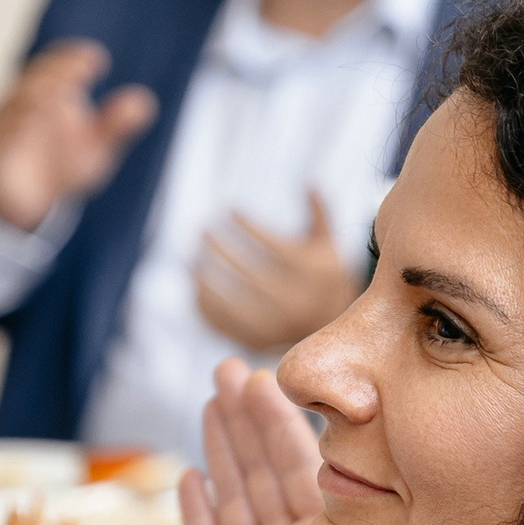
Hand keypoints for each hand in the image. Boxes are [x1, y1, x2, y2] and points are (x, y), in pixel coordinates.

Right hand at [0, 41, 158, 232]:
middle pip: (34, 78)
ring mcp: (4, 128)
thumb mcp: (96, 147)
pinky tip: (31, 121)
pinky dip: (13, 129)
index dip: (73, 60)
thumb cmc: (62, 164)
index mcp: (47, 94)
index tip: (96, 60)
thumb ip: (115, 125)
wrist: (31, 204)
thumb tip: (144, 103)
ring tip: (57, 92)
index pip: (58, 67)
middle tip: (77, 71)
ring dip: (34, 95)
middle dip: (55, 72)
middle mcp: (22, 105)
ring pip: (14, 105)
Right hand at [177, 359, 392, 524]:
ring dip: (223, 452)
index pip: (301, 472)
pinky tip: (189, 478)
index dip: (284, 426)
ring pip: (235, 502)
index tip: (272, 379)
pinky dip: (197, 517)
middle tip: (231, 370)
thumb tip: (396, 507)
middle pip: (264, 475)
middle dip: (247, 421)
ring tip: (212, 403)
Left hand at [194, 190, 360, 351]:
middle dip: (222, 251)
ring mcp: (277, 329)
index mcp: (316, 276)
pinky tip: (195, 287)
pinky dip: (205, 308)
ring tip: (190, 261)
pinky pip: (224, 328)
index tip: (230, 209)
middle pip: (250, 277)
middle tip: (202, 230)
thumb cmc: (323, 276)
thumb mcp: (328, 242)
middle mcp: (298, 305)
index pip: (276, 248)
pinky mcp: (259, 345)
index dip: (249, 227)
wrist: (333, 332)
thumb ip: (319, 211)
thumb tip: (307, 179)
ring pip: (232, 306)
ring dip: (206, 282)